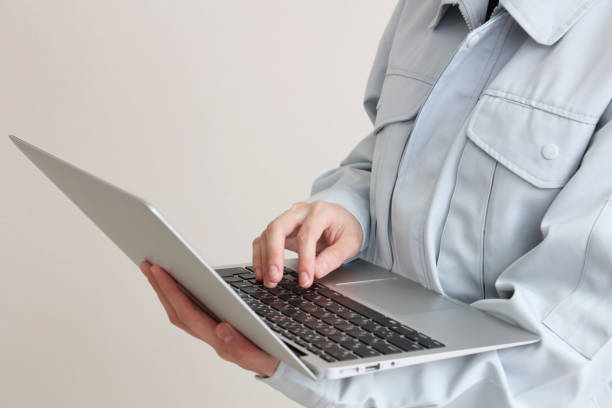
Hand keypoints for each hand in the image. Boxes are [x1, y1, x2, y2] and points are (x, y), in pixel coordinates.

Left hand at [139, 261, 279, 376]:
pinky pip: (191, 311)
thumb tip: (221, 328)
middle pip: (177, 311)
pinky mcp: (216, 326)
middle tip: (147, 263)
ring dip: (165, 290)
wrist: (283, 366)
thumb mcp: (262, 356)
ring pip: (181, 311)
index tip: (160, 271)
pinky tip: (178, 283)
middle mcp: (211, 335)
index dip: (172, 291)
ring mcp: (211, 332)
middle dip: (160, 287)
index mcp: (219, 340)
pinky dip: (179, 295)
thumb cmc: (272, 358)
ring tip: (155, 270)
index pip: (188, 313)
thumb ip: (241, 347)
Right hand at [252, 200, 362, 287]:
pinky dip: (259, 255)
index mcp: (320, 211)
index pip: (307, 235)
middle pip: (278, 227)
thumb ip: (335, 256)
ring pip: (267, 233)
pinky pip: (263, 239)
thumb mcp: (351, 242)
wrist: (341, 218)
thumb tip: (316, 272)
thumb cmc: (345, 228)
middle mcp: (300, 211)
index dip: (305, 259)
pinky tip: (262, 273)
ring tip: (270, 281)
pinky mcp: (280, 228)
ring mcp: (287, 218)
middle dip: (274, 254)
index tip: (305, 280)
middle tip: (275, 277)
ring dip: (265, 259)